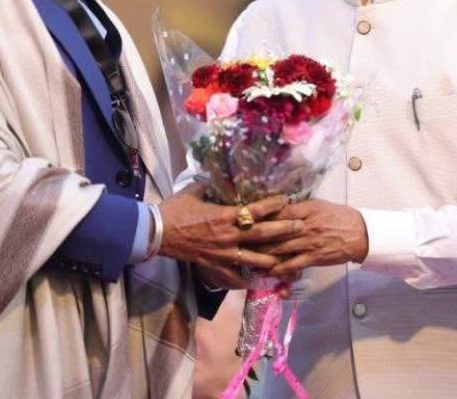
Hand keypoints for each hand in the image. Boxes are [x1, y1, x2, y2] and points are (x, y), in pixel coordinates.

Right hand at [157, 184, 303, 276]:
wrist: (156, 232)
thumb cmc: (175, 209)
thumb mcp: (194, 191)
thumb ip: (210, 184)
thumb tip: (220, 174)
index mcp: (225, 215)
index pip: (255, 209)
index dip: (273, 205)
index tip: (286, 199)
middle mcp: (228, 235)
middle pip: (262, 235)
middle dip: (283, 231)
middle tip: (300, 227)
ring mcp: (222, 253)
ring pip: (253, 258)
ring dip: (272, 258)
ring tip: (288, 257)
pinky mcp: (213, 265)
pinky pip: (233, 276)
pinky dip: (246, 280)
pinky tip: (257, 281)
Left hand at [252, 198, 367, 277]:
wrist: (359, 233)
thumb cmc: (339, 217)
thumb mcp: (319, 205)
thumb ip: (299, 208)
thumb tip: (279, 207)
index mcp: (306, 210)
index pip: (278, 211)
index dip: (260, 214)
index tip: (243, 217)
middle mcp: (304, 226)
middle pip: (274, 231)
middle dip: (254, 236)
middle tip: (236, 240)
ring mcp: (308, 243)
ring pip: (279, 249)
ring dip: (261, 254)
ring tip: (244, 257)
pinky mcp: (313, 257)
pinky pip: (292, 265)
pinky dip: (278, 269)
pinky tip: (265, 271)